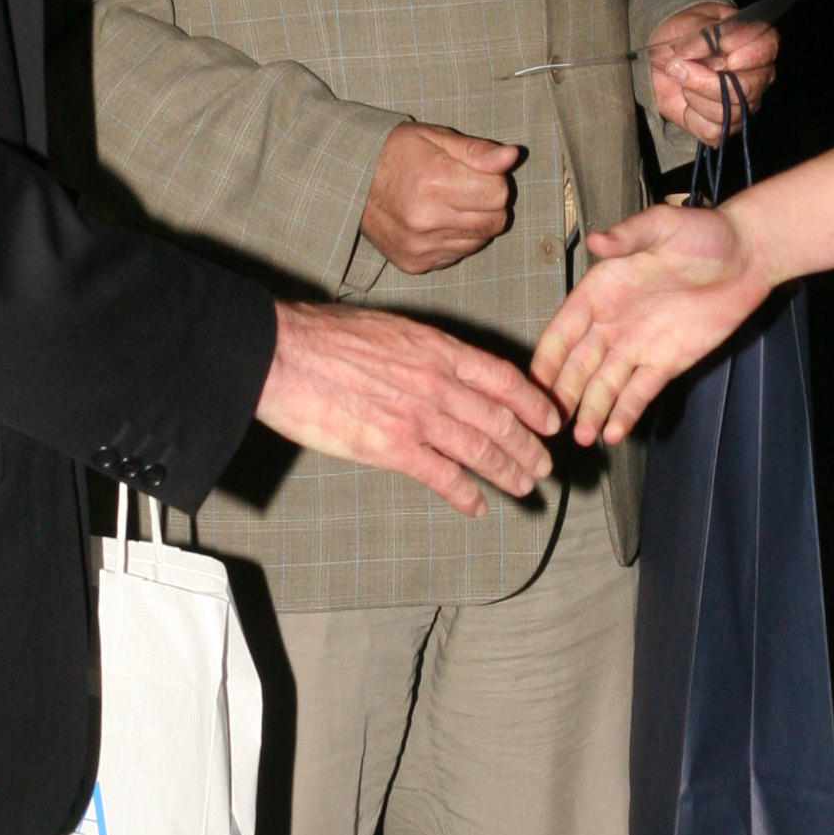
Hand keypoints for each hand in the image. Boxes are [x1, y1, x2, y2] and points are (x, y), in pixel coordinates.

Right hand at [254, 297, 558, 518]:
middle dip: (529, 446)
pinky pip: (442, 476)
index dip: (533, 403)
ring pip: (481, 450)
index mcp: (437, 349)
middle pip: (500, 420)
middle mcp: (437, 382)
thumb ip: (420, 350)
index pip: (503, 379)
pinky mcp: (391, 447)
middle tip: (544, 464)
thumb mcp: (387, 328)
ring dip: (508, 472)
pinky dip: (466, 494)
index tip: (550, 419)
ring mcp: (417, 416)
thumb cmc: (323, 336)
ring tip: (524, 487)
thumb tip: (436, 364)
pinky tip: (477, 506)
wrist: (283, 353)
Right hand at [360, 121, 521, 272]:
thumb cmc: (397, 153)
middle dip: (488, 203)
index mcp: (434, 183)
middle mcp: (426, 220)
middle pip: (495, 221)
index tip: (475, 172)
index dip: (493, 179)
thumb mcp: (436, 139)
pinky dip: (454, 238)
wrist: (350, 181)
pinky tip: (435, 221)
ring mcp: (420, 246)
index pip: (499, 194)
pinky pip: (458, 254)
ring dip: (473, 223)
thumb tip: (513, 156)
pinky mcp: (415, 263)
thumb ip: (477, 151)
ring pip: (480, 241)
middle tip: (464, 187)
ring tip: (447, 203)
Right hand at [530, 199, 765, 447]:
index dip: (547, 357)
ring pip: (605, 385)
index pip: (563, 329)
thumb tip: (596, 239)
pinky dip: (625, 413)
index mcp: (601, 290)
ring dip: (592, 410)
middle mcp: (612, 322)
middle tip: (550, 422)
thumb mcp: (663, 227)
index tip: (531, 384)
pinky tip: (612, 434)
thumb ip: (629, 237)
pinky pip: (639, 392)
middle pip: (578, 365)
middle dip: (563, 393)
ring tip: (582, 437)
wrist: (748, 256)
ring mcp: (638, 345)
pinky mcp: (665, 362)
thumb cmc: (704, 234)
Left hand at [647, 5, 779, 145]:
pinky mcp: (725, 126)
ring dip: (694, 92)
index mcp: (757, 42)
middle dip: (707, 80)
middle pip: (748, 87)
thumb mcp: (690, 22)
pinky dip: (691, 114)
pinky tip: (685, 97)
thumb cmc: (683, 35)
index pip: (767, 47)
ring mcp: (744, 103)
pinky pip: (714, 129)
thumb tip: (705, 55)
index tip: (721, 46)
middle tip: (678, 65)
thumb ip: (702, 33)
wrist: (662, 56)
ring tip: (679, 75)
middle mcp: (758, 76)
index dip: (746, 51)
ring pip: (728, 110)